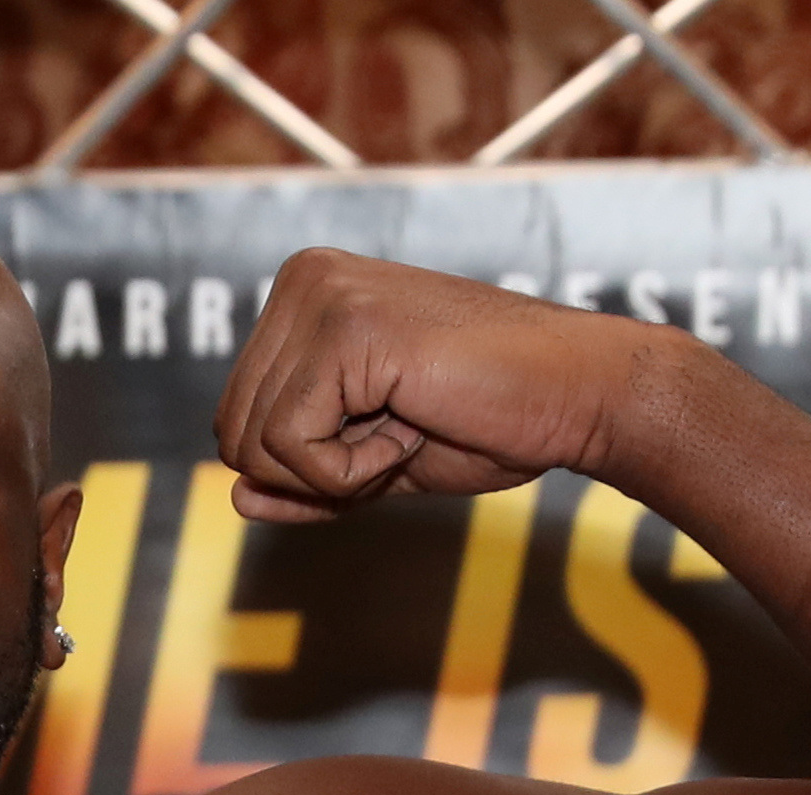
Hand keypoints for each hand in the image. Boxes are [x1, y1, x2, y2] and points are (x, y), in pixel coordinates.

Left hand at [213, 252, 667, 523]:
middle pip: (233, 434)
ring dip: (337, 472)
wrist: (577, 396)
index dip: (307, 465)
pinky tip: (413, 423)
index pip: (238, 418)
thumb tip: (234, 499)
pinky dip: (351, 472)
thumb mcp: (374, 461)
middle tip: (403, 432)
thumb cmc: (491, 420)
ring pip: (253, 445)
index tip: (390, 429)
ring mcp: (319, 295)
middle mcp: (301, 280)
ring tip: (411, 422)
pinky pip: (291, 447)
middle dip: (313, 471)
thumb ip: (302, 477)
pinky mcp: (343, 327)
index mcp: (302, 295)